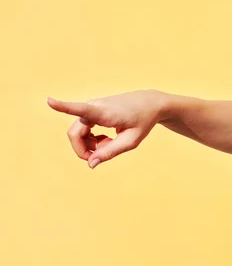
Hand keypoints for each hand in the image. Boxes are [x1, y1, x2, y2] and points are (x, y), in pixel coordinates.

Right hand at [48, 90, 165, 167]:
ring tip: (109, 144)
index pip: (81, 109)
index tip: (49, 101)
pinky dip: (92, 139)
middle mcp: (94, 107)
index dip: (63, 106)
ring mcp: (92, 108)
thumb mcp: (131, 141)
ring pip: (78, 133)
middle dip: (83, 150)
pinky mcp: (92, 110)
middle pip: (75, 134)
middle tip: (101, 156)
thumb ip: (110, 152)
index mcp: (105, 113)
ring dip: (89, 145)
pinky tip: (106, 139)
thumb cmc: (142, 122)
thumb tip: (90, 164)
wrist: (149, 104)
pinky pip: (83, 129)